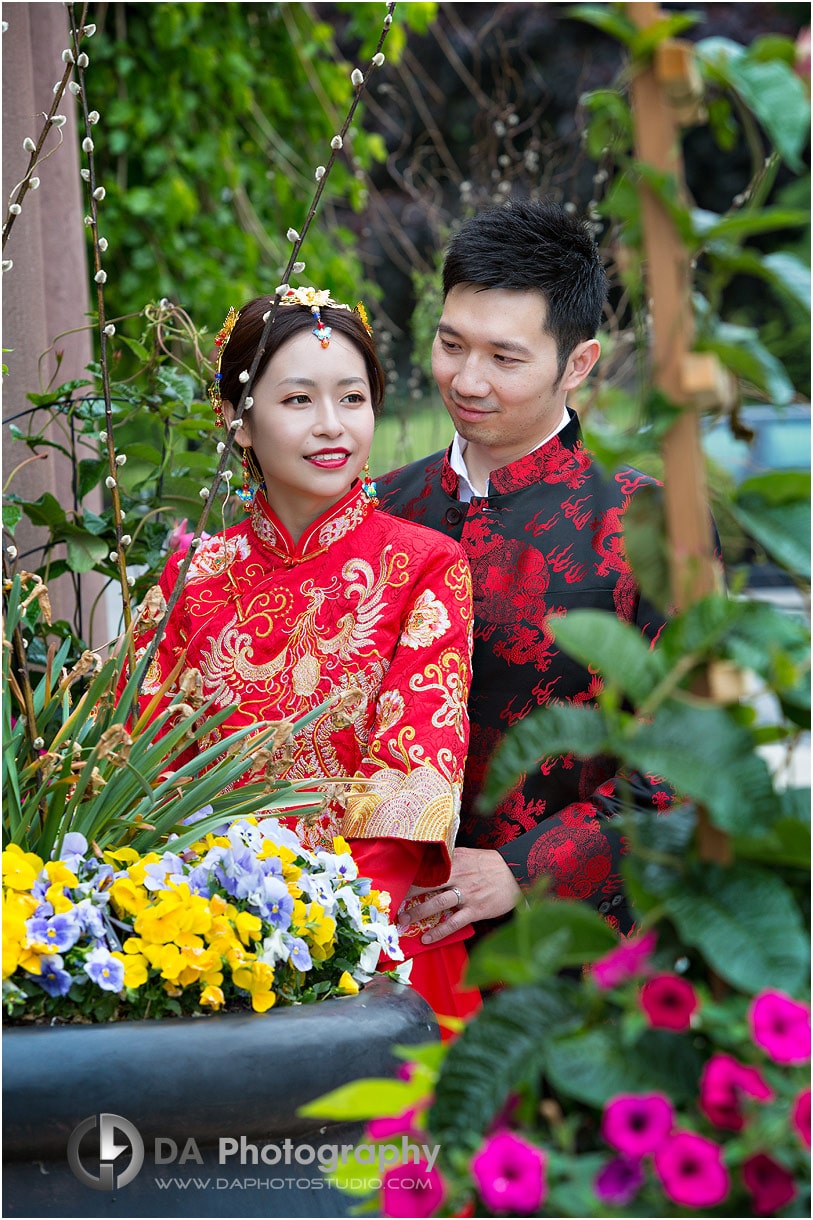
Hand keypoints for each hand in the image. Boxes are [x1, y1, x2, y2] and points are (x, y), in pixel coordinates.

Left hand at [397, 847, 520, 944]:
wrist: (517, 872)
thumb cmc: (491, 864)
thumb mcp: (469, 854)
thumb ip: (450, 859)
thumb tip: (429, 862)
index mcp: (455, 860)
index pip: (426, 867)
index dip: (409, 876)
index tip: (395, 883)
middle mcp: (458, 875)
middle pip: (426, 884)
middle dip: (407, 895)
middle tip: (392, 905)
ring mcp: (467, 893)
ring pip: (437, 903)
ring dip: (418, 913)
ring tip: (403, 922)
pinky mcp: (475, 909)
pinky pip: (454, 922)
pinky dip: (439, 931)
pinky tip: (427, 938)